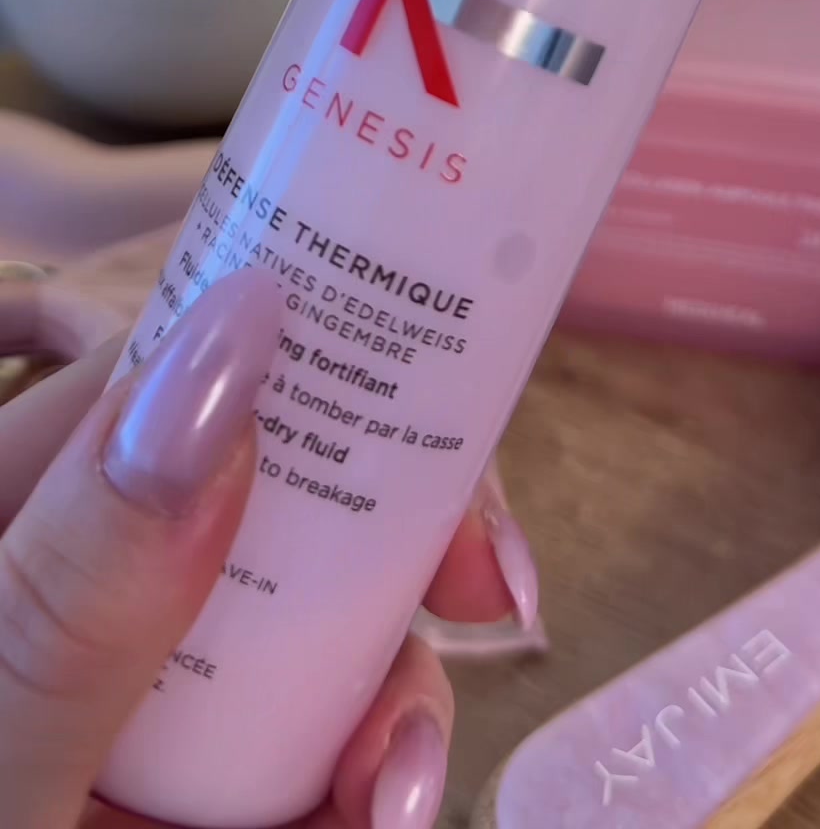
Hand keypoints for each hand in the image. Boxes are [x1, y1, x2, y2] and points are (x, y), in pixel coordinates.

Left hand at [0, 274, 538, 828]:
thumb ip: (85, 577)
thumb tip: (244, 324)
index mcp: (3, 523)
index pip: (173, 383)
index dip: (323, 370)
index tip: (447, 417)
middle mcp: (77, 597)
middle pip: (271, 510)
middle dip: (389, 559)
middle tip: (489, 596)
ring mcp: (129, 709)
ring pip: (304, 648)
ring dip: (385, 712)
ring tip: (391, 804)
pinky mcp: (178, 803)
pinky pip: (299, 763)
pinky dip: (355, 795)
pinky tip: (370, 827)